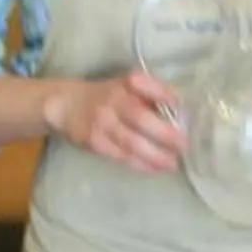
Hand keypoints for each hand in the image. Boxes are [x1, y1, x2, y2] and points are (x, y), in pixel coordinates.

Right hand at [45, 73, 183, 173]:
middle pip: (140, 118)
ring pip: (132, 142)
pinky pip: (122, 156)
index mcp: (127, 82)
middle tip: (184, 146)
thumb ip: (152, 96)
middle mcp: (114, 99)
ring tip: (173, 164)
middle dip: (165, 134)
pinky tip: (156, 169)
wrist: (67, 105)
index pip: (146, 84)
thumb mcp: (128, 87)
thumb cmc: (108, 96)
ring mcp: (103, 122)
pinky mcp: (96, 142)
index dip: (164, 94)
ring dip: (156, 156)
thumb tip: (181, 116)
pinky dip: (142, 164)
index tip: (179, 105)